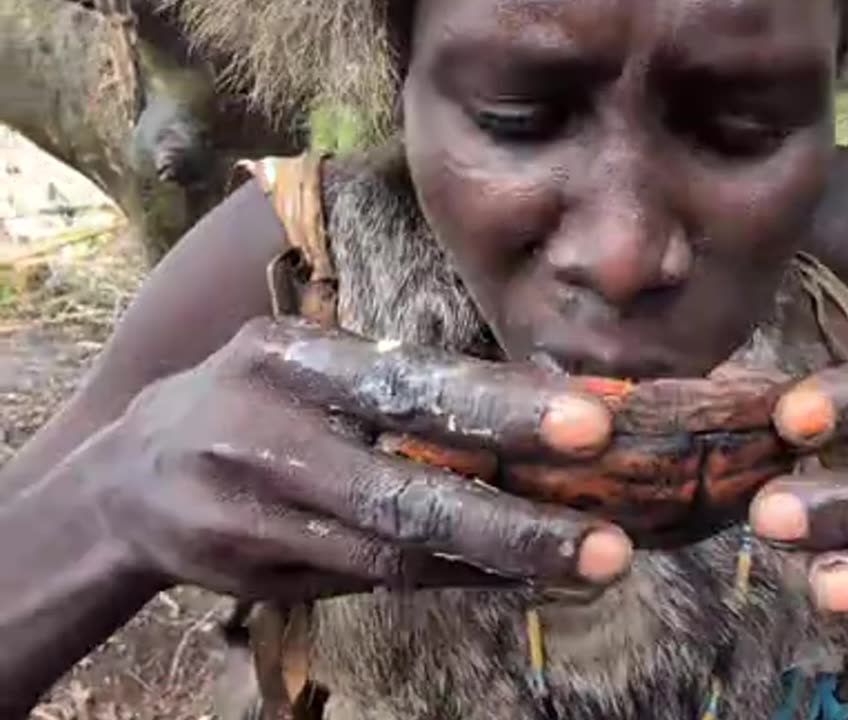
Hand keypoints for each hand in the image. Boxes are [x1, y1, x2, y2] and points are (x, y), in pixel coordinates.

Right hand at [77, 317, 632, 602]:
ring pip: (395, 551)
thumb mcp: (301, 360)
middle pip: (403, 488)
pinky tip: (523, 579)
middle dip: (513, 519)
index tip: (593, 424)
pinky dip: (456, 580)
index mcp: (288, 359)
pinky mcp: (257, 577)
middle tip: (610, 540)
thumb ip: (395, 378)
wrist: (122, 482)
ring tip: (591, 565)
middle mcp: (267, 437)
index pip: (408, 382)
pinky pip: (376, 581)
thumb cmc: (248, 401)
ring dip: (500, 563)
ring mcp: (256, 517)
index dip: (500, 407)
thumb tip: (538, 397)